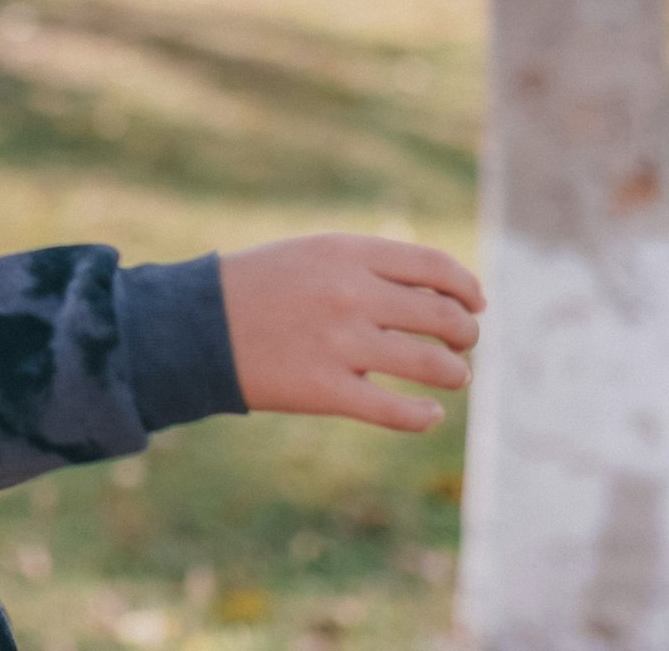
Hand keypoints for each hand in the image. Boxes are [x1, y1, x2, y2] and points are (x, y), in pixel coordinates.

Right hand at [218, 233, 485, 432]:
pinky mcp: (326, 391)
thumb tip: (440, 294)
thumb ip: (371, 267)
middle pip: (442, 316)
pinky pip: (396, 410)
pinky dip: (423, 415)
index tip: (476, 304)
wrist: (192, 326)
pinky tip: (429, 414)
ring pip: (431, 364)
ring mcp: (340, 344)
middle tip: (464, 344)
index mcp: (348, 253)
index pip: (436, 267)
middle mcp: (351, 294)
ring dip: (454, 373)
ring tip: (453, 376)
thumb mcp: (314, 255)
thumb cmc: (258, 288)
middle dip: (465, 333)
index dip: (467, 288)